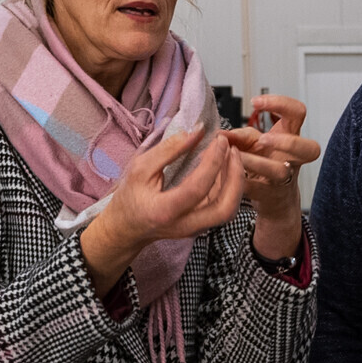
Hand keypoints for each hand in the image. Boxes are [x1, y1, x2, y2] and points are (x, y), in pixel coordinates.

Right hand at [78, 123, 246, 291]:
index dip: (213, 162)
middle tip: (233, 150)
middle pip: (224, 208)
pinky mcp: (201, 227)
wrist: (126, 228)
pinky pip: (222, 208)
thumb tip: (196, 132)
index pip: (197, 188)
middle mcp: (185, 225)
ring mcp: (195, 230)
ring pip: (228, 210)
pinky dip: (228, 187)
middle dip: (236, 177)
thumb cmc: (130, 196)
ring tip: (230, 155)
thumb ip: (168, 150)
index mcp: (165, 211)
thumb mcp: (140, 168)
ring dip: (235, 181)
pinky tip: (224, 167)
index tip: (219, 140)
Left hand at [224, 93, 319, 259]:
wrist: (270, 198)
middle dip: (288, 142)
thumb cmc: (264, 162)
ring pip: (281, 171)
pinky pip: (257, 188)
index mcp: (291, 135)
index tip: (255, 102)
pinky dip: (240, 179)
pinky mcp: (270, 195)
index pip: (298, 112)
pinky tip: (226, 174)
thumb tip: (221, 134)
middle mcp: (294, 158)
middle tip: (262, 139)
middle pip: (311, 149)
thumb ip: (239, 135)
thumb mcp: (252, 143)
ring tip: (236, 156)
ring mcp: (285, 179)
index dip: (281, 103)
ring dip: (256, 162)